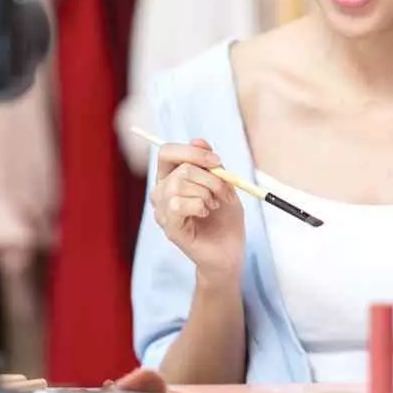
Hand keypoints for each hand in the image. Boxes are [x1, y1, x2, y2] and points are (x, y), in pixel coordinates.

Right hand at [150, 139, 244, 281]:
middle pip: (180, 168)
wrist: (230, 252)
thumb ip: (210, 164)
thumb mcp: (224, 185)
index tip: (217, 161)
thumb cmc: (225, 219)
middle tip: (223, 192)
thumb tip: (198, 140)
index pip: (167, 153)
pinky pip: (178, 204)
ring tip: (213, 206)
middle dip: (210, 177)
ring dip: (206, 193)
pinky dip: (198, 205)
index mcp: (172, 178)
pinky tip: (205, 214)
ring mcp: (163, 211)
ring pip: (179, 184)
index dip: (192, 151)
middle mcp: (162, 192)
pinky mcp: (169, 227)